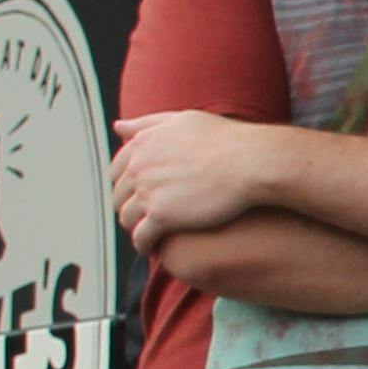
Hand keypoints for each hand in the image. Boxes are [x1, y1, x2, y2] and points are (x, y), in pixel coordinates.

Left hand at [108, 111, 278, 242]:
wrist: (250, 161)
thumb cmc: (225, 140)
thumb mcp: (182, 120)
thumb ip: (147, 123)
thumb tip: (119, 126)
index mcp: (141, 144)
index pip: (117, 171)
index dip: (126, 185)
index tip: (138, 194)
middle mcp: (138, 167)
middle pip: (119, 196)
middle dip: (128, 207)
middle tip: (144, 217)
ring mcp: (148, 192)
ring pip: (127, 218)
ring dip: (134, 227)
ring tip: (149, 234)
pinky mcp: (161, 216)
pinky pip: (141, 237)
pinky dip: (144, 245)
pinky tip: (152, 249)